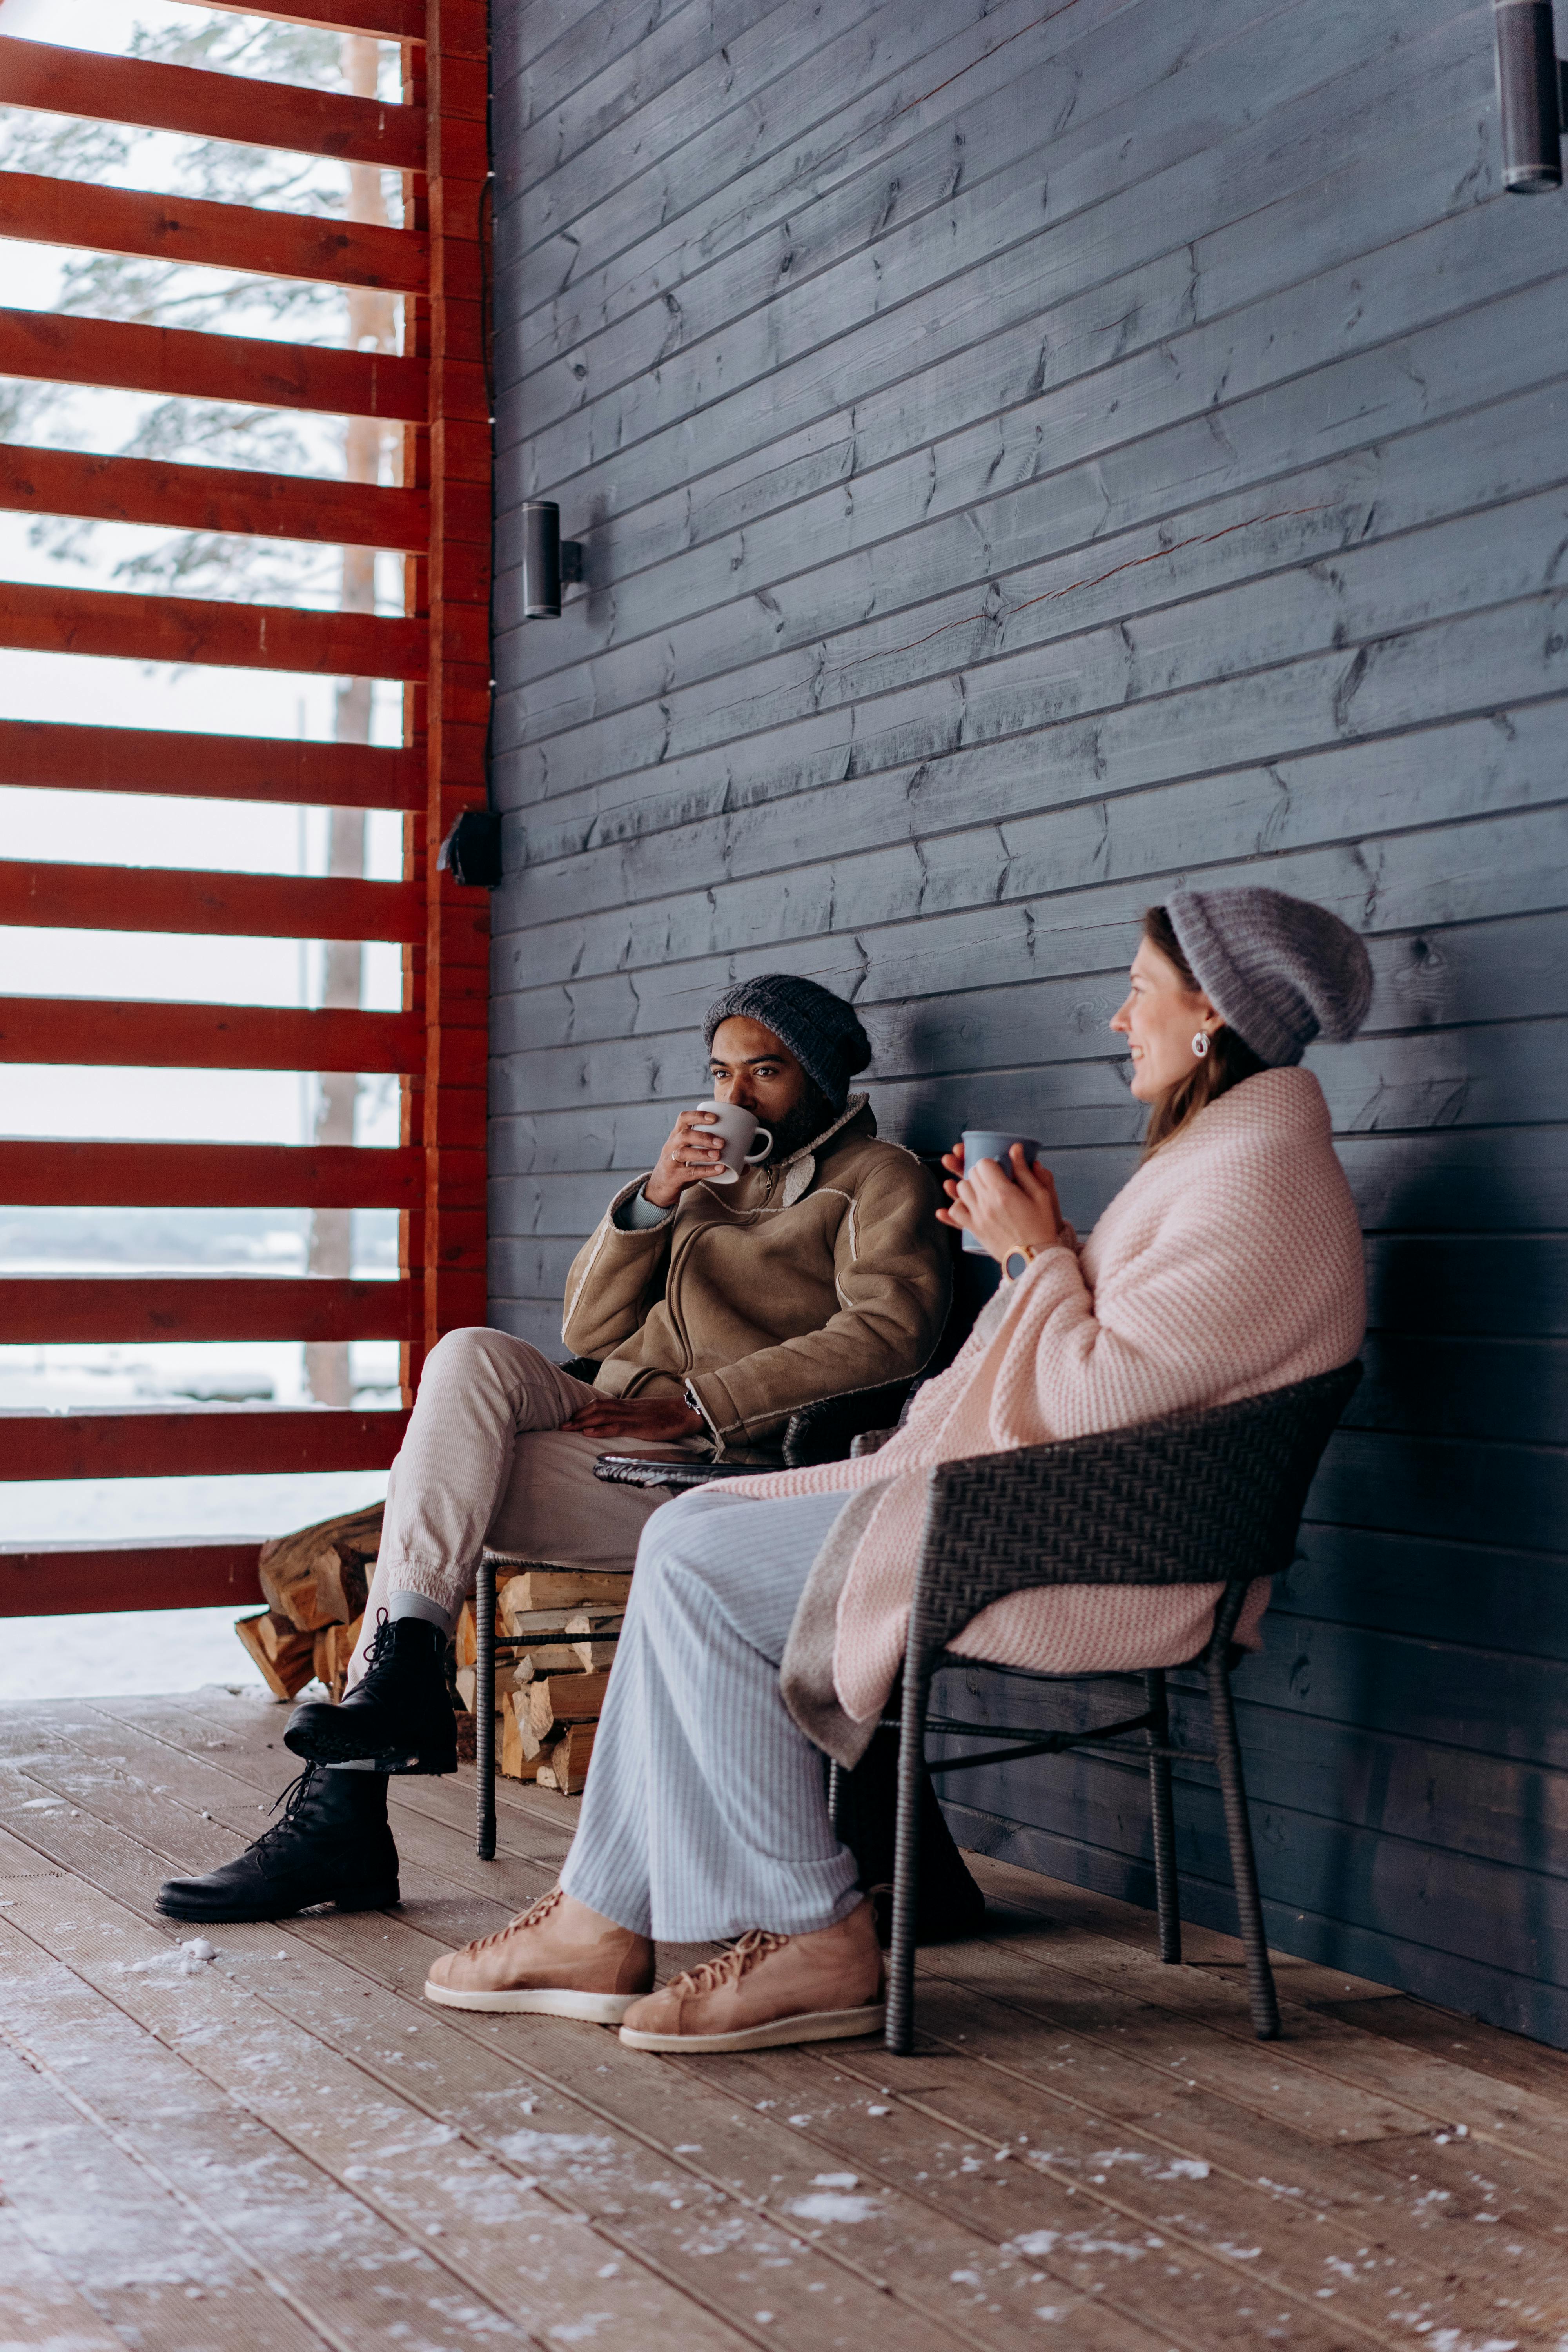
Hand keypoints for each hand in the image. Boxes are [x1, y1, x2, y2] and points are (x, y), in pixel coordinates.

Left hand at [563, 1394, 704, 1442]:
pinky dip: (600, 1429)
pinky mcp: (641, 1426)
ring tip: (567, 1428)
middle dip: (577, 1416)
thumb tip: (622, 1423)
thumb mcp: (650, 1414)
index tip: (571, 1417)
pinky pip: (617, 1426)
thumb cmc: (673, 1414)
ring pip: (603, 1415)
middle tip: (561, 1424)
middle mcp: (629, 1408)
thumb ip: (635, 1417)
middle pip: (597, 1407)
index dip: (585, 1410)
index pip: (603, 1403)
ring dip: (582, 1422)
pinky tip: (588, 1432)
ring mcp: (634, 1416)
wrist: (691, 1410)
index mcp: (631, 1405)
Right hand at [643, 1108, 728, 1208]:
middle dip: (704, 1136)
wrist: (659, 1188)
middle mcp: (671, 1146)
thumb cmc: (681, 1168)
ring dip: (703, 1153)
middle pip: (684, 1135)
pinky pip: (688, 1172)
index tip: (715, 1117)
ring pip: (683, 1153)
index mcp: (677, 1136)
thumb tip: (745, 1163)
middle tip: (722, 1142)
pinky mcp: (673, 1177)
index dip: (698, 1115)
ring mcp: (670, 1161)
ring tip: (719, 1155)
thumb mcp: (694, 1157)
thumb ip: (715, 1156)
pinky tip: (719, 1169)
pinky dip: (705, 1170)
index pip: (683, 1118)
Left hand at [936, 1140, 1062, 1267]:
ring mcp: (978, 1216)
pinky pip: (956, 1212)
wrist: (1034, 1258)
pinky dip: (958, 1205)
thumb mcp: (1040, 1195)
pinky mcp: (974, 1229)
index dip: (989, 1162)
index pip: (984, 1164)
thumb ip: (1025, 1171)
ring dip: (969, 1186)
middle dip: (980, 1172)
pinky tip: (967, 1204)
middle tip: (991, 1178)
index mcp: (1004, 1192)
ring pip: (960, 1190)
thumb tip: (1014, 1148)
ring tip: (982, 1191)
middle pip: (971, 1174)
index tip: (998, 1167)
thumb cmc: (1041, 1226)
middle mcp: (987, 1202)